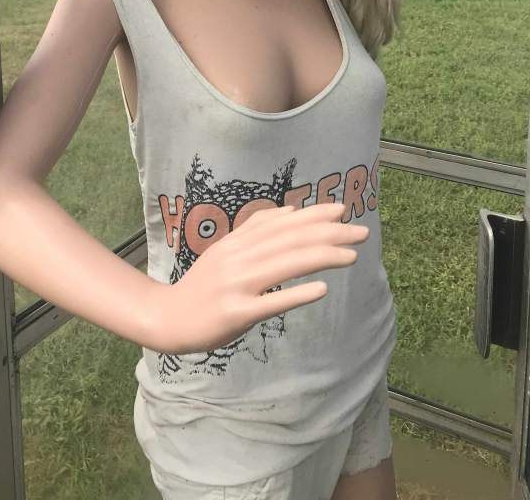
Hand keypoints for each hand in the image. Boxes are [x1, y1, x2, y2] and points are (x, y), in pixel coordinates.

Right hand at [152, 202, 368, 354]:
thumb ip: (254, 231)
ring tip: (351, 255)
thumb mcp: (226, 251)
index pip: (282, 223)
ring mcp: (236, 285)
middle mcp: (237, 258)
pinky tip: (322, 290)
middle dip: (329, 234)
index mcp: (237, 241)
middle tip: (361, 232)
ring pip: (284, 265)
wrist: (169, 318)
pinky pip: (271, 302)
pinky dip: (297, 294)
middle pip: (289, 240)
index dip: (314, 215)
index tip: (343, 211)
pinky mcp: (235, 313)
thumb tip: (291, 211)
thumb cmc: (203, 286)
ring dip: (322, 257)